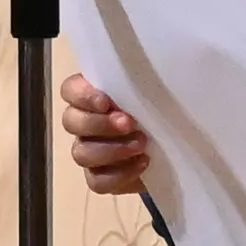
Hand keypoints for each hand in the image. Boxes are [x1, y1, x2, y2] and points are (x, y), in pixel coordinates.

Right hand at [58, 67, 154, 198]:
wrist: (176, 148)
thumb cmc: (162, 110)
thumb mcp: (160, 91)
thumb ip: (149, 80)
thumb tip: (166, 66)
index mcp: (93, 95)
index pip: (70, 90)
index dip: (83, 95)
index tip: (107, 101)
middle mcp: (84, 122)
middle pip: (71, 121)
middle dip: (99, 124)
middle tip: (129, 123)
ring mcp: (89, 151)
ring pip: (81, 153)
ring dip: (111, 150)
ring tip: (141, 145)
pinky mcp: (99, 177)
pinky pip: (96, 180)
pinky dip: (119, 175)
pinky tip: (142, 165)